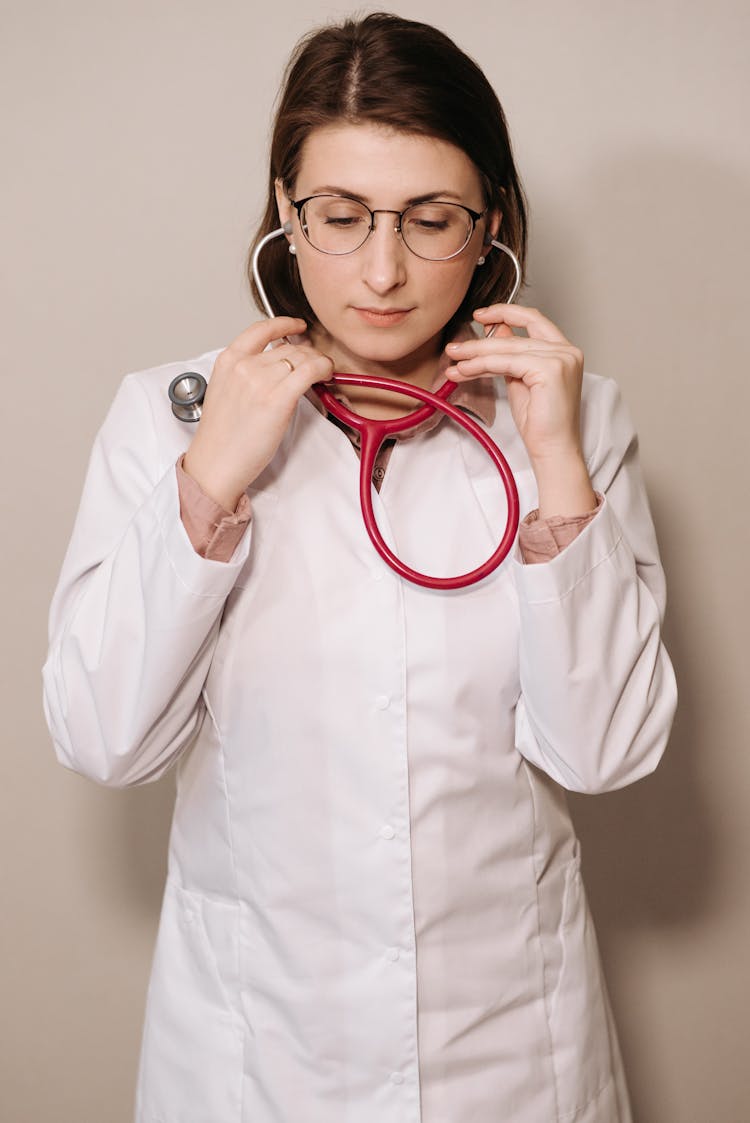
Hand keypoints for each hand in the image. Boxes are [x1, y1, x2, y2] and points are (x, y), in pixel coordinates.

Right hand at [182, 318, 332, 509]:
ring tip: (322, 374)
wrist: (215, 464)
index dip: (284, 324)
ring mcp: (260, 381)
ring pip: (302, 358)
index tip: (297, 326)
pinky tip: (326, 375)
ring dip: (318, 363)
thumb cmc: (221, 438)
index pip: (260, 330)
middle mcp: (244, 366)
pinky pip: (311, 371)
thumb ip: (247, 375)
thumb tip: (278, 367)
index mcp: (228, 362)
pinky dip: (324, 369)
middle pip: (288, 348)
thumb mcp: (226, 393)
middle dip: (307, 354)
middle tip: (316, 366)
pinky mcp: (278, 399)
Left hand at [444, 304, 596, 517]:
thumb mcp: (520, 381)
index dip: (506, 313)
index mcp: (564, 350)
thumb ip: (510, 356)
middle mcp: (567, 351)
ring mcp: (561, 359)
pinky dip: (481, 366)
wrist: (553, 449)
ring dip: (475, 355)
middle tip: (455, 346)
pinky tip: (465, 370)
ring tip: (454, 361)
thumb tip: (495, 332)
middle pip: (515, 337)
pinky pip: (506, 363)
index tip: (482, 315)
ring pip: (507, 350)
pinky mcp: (550, 370)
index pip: (534, 320)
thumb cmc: (540, 423)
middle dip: (480, 342)